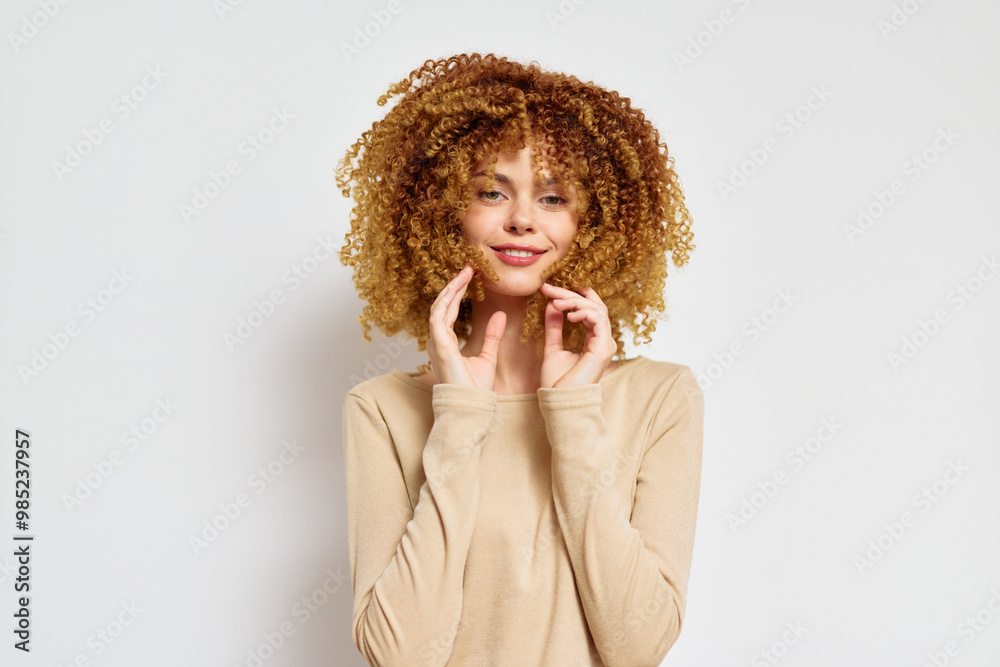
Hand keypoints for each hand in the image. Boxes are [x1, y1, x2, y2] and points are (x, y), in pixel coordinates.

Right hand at [426, 263, 506, 389]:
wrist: (471, 409)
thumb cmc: (475, 390)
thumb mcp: (488, 357)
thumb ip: (492, 335)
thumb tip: (501, 315)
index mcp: (447, 343)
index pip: (449, 310)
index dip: (458, 292)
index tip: (470, 276)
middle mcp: (438, 341)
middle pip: (442, 305)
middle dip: (454, 285)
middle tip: (469, 267)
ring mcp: (437, 344)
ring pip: (438, 307)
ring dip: (451, 288)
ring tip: (464, 273)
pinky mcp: (441, 347)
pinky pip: (438, 318)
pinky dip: (446, 301)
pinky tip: (456, 288)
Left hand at [539, 283, 616, 388]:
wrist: (560, 402)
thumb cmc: (558, 382)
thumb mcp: (553, 348)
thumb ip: (554, 327)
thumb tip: (552, 305)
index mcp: (594, 340)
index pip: (589, 309)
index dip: (572, 295)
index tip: (551, 289)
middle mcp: (603, 340)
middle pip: (594, 305)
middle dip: (570, 294)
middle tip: (548, 288)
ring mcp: (606, 344)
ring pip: (596, 309)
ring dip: (574, 302)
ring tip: (555, 302)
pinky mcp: (603, 349)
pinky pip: (599, 320)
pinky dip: (583, 312)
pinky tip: (568, 315)